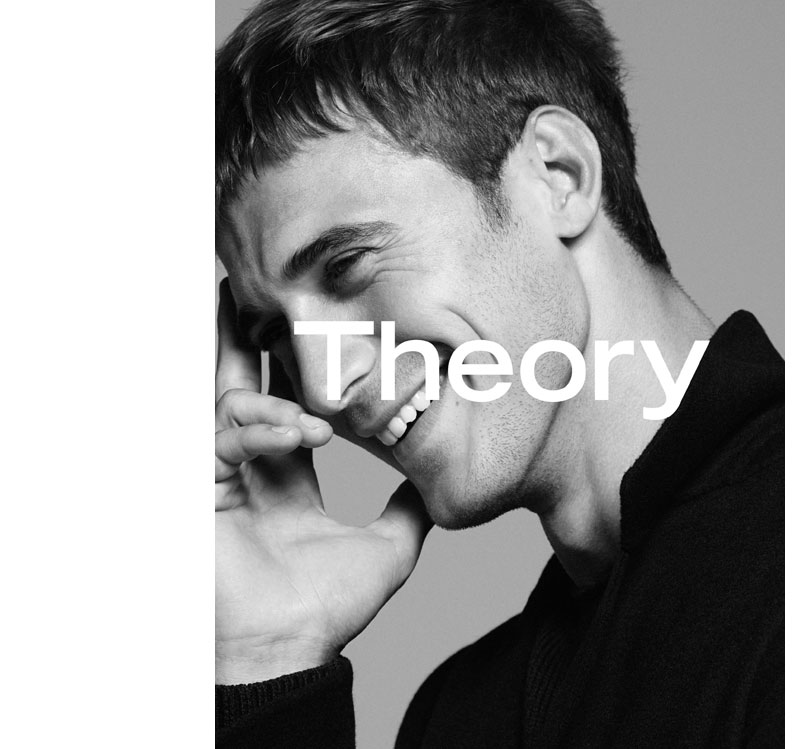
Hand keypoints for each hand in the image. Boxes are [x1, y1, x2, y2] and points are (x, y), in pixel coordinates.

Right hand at [215, 279, 431, 683]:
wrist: (290, 648)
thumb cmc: (330, 606)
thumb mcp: (392, 544)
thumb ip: (409, 504)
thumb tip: (439, 477)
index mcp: (289, 468)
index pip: (286, 399)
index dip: (294, 364)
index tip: (311, 324)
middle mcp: (251, 463)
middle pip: (241, 383)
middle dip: (243, 336)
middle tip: (247, 286)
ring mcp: (221, 473)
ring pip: (231, 402)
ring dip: (272, 393)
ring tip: (309, 402)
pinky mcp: (198, 485)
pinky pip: (225, 436)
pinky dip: (266, 431)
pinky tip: (303, 436)